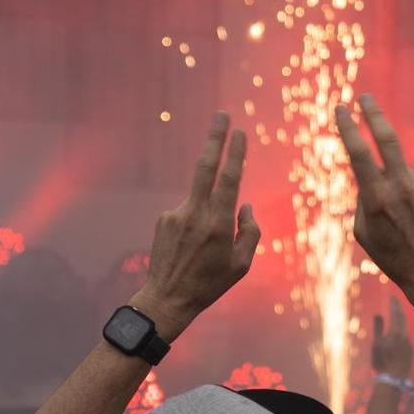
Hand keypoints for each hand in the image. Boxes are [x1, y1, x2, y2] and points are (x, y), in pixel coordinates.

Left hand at [132, 113, 260, 336]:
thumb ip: (250, 232)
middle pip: (205, 166)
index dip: (236, 153)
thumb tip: (245, 206)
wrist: (167, 299)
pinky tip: (190, 252)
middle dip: (214, 138)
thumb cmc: (210, 284)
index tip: (240, 132)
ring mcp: (175, 214)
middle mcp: (195, 214)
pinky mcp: (163, 219)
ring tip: (203, 250)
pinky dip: (194, 225)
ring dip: (207, 213)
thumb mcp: (242, 264)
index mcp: (218, 224)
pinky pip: (187, 214)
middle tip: (221, 114)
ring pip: (199, 200)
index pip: (229, 179)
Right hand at [337, 96, 413, 302]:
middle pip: (389, 139)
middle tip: (365, 96)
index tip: (341, 108)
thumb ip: (364, 198)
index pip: (359, 153)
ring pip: (401, 173)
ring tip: (402, 218)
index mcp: (378, 198)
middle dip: (374, 114)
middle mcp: (402, 187)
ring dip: (395, 186)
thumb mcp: (363, 231)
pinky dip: (411, 197)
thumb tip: (370, 176)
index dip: (348, 128)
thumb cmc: (391, 256)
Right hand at [370, 295, 413, 378]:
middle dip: (399, 309)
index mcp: (396, 333)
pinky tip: (398, 333)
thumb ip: (378, 329)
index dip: (394, 304)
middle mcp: (405, 337)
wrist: (393, 379)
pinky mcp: (411, 352)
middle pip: (403, 319)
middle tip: (396, 301)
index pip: (396, 314)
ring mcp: (409, 344)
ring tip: (397, 313)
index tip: (392, 296)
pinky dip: (402, 332)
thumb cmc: (381, 362)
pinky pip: (406, 338)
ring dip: (401, 320)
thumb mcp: (376, 344)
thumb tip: (378, 315)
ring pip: (405, 329)